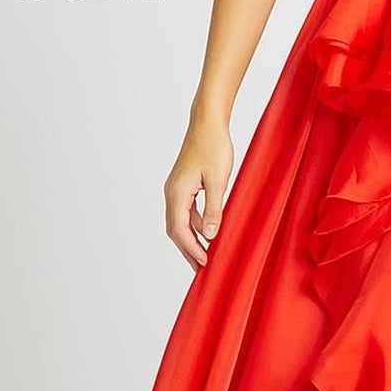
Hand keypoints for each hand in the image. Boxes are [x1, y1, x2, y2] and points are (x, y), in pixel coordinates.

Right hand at [164, 116, 233, 269]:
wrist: (208, 122)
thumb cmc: (214, 146)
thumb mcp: (218, 181)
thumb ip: (213, 210)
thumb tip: (209, 236)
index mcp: (177, 193)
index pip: (179, 230)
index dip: (191, 249)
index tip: (204, 263)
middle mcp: (172, 192)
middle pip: (175, 229)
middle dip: (187, 249)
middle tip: (200, 269)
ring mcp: (176, 188)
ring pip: (179, 221)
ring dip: (190, 238)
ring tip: (203, 255)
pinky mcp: (183, 184)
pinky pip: (185, 210)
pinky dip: (194, 224)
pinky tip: (206, 231)